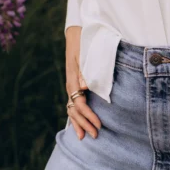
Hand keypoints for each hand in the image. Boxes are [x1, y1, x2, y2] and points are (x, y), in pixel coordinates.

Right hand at [65, 25, 101, 139]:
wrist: (77, 33)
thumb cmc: (84, 43)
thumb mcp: (85, 54)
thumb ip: (85, 71)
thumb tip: (84, 88)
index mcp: (73, 80)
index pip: (79, 104)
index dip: (88, 116)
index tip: (98, 125)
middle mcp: (71, 85)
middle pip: (74, 110)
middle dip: (84, 124)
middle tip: (95, 135)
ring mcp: (72, 85)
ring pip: (72, 109)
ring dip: (78, 123)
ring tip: (84, 136)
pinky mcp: (75, 84)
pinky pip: (73, 104)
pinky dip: (75, 116)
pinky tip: (78, 124)